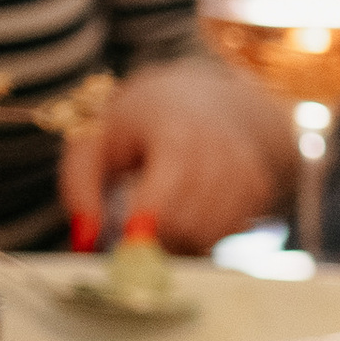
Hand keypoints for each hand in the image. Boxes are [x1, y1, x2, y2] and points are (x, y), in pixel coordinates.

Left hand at [59, 57, 294, 253]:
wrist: (197, 98)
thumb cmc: (136, 125)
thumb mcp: (94, 143)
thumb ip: (80, 189)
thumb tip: (86, 239)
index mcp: (176, 131)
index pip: (164, 198)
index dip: (143, 228)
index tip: (126, 241)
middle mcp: (220, 150)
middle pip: (186, 224)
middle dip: (155, 238)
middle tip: (134, 230)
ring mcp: (245, 169)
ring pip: (209, 235)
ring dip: (179, 240)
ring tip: (161, 217)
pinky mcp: (259, 188)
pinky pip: (228, 234)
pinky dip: (204, 235)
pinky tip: (189, 212)